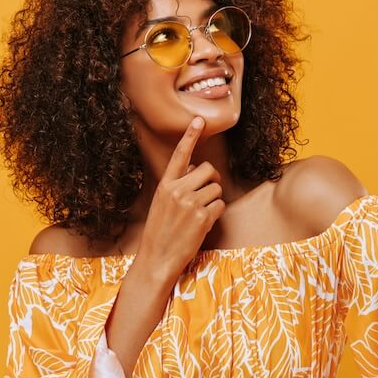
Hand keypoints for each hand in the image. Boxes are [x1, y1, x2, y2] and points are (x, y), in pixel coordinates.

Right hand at [135, 116, 225, 278]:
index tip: (199, 120)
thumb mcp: (162, 204)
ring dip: (214, 200)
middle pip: (209, 170)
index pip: (180, 155)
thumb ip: (178, 185)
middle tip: (208, 192)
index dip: (190, 136)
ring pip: (217, 188)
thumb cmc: (161, 232)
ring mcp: (190, 203)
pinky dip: (216, 213)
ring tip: (200, 214)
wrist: (157, 258)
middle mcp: (177, 191)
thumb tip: (196, 169)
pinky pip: (220, 205)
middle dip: (213, 179)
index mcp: (165, 185)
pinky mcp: (202, 217)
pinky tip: (204, 223)